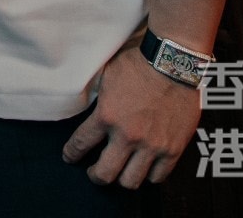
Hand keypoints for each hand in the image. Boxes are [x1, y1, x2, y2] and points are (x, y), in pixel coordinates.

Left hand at [62, 46, 203, 187]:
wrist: (173, 62)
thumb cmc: (138, 64)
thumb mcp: (106, 77)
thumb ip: (97, 99)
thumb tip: (87, 108)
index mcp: (106, 116)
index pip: (80, 144)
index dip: (71, 154)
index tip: (69, 157)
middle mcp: (127, 135)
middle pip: (105, 174)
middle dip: (95, 176)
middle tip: (94, 172)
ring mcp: (152, 145)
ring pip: (131, 181)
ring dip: (122, 178)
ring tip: (121, 172)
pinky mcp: (173, 148)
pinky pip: (158, 176)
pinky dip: (149, 175)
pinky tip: (145, 168)